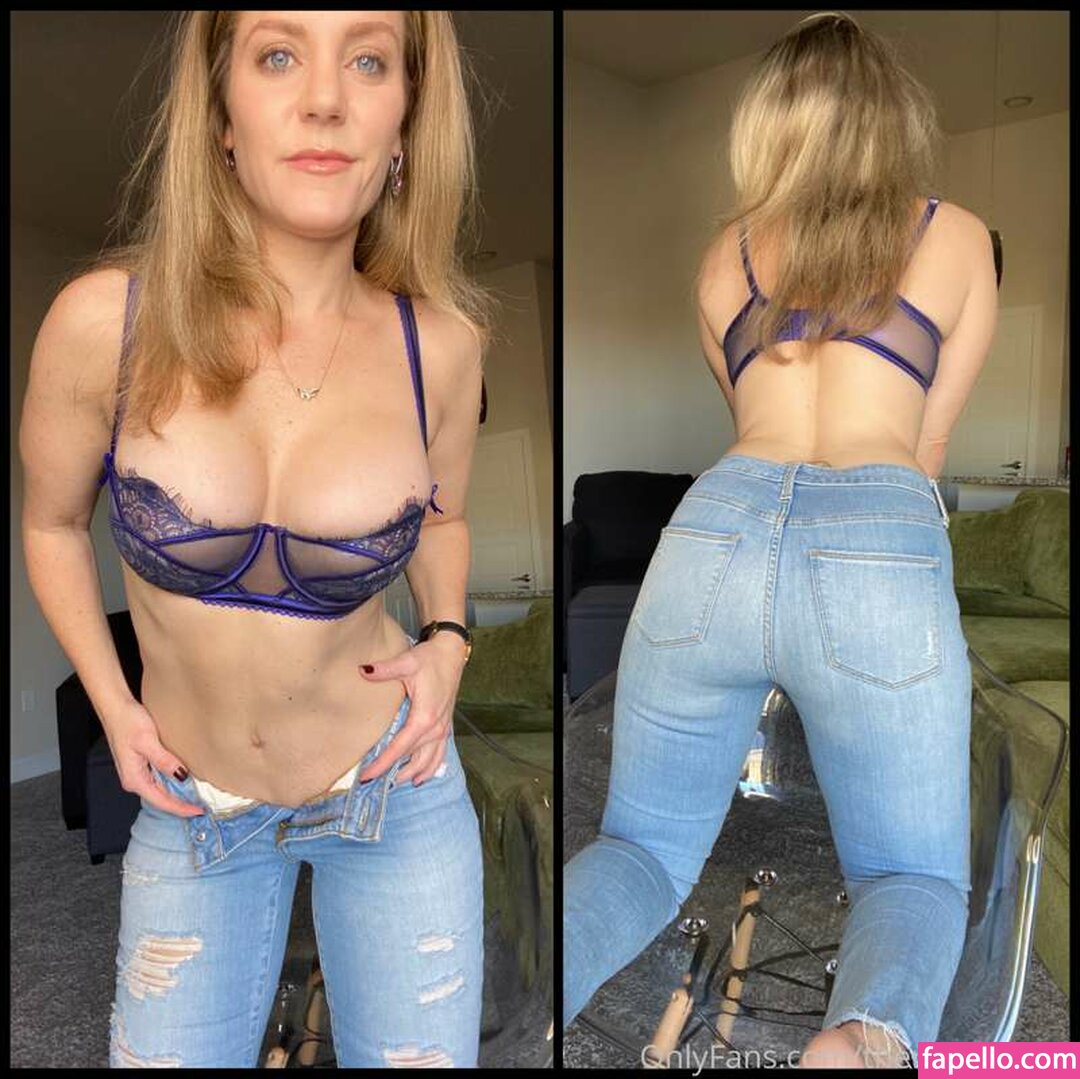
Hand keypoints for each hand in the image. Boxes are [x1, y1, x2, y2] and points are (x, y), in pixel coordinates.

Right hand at [101, 699, 204, 817]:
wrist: (115, 707)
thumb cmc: (127, 721)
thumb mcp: (148, 741)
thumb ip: (164, 761)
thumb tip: (182, 777)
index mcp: (134, 779)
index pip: (162, 801)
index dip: (181, 808)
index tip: (199, 811)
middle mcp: (134, 780)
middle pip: (161, 799)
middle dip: (181, 805)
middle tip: (202, 807)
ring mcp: (136, 772)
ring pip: (160, 789)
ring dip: (177, 794)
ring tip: (197, 797)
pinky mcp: (140, 764)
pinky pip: (158, 779)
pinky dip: (172, 782)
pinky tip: (184, 780)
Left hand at [356, 632, 468, 785]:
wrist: (452, 653)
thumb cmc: (430, 659)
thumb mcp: (407, 662)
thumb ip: (385, 670)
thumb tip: (362, 671)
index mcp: (424, 717)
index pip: (400, 749)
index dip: (382, 764)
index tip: (366, 776)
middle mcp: (435, 728)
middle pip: (413, 760)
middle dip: (393, 772)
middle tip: (372, 783)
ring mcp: (443, 729)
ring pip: (429, 761)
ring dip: (412, 774)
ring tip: (394, 782)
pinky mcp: (445, 726)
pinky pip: (440, 755)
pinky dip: (430, 768)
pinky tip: (421, 777)